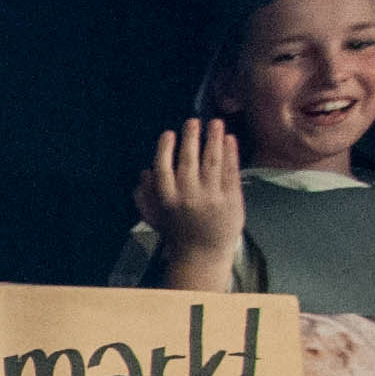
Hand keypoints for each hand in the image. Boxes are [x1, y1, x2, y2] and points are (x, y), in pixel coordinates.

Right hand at [134, 118, 246, 281]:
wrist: (203, 254)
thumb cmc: (178, 232)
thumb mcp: (155, 216)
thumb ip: (145, 196)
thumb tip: (143, 173)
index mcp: (168, 199)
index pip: (163, 167)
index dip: (165, 148)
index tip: (168, 133)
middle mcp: (189, 195)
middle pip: (189, 159)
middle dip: (191, 137)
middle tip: (193, 121)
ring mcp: (212, 196)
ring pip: (212, 161)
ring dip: (214, 138)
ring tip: (215, 123)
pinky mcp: (231, 199)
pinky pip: (231, 171)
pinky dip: (230, 153)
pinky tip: (229, 139)